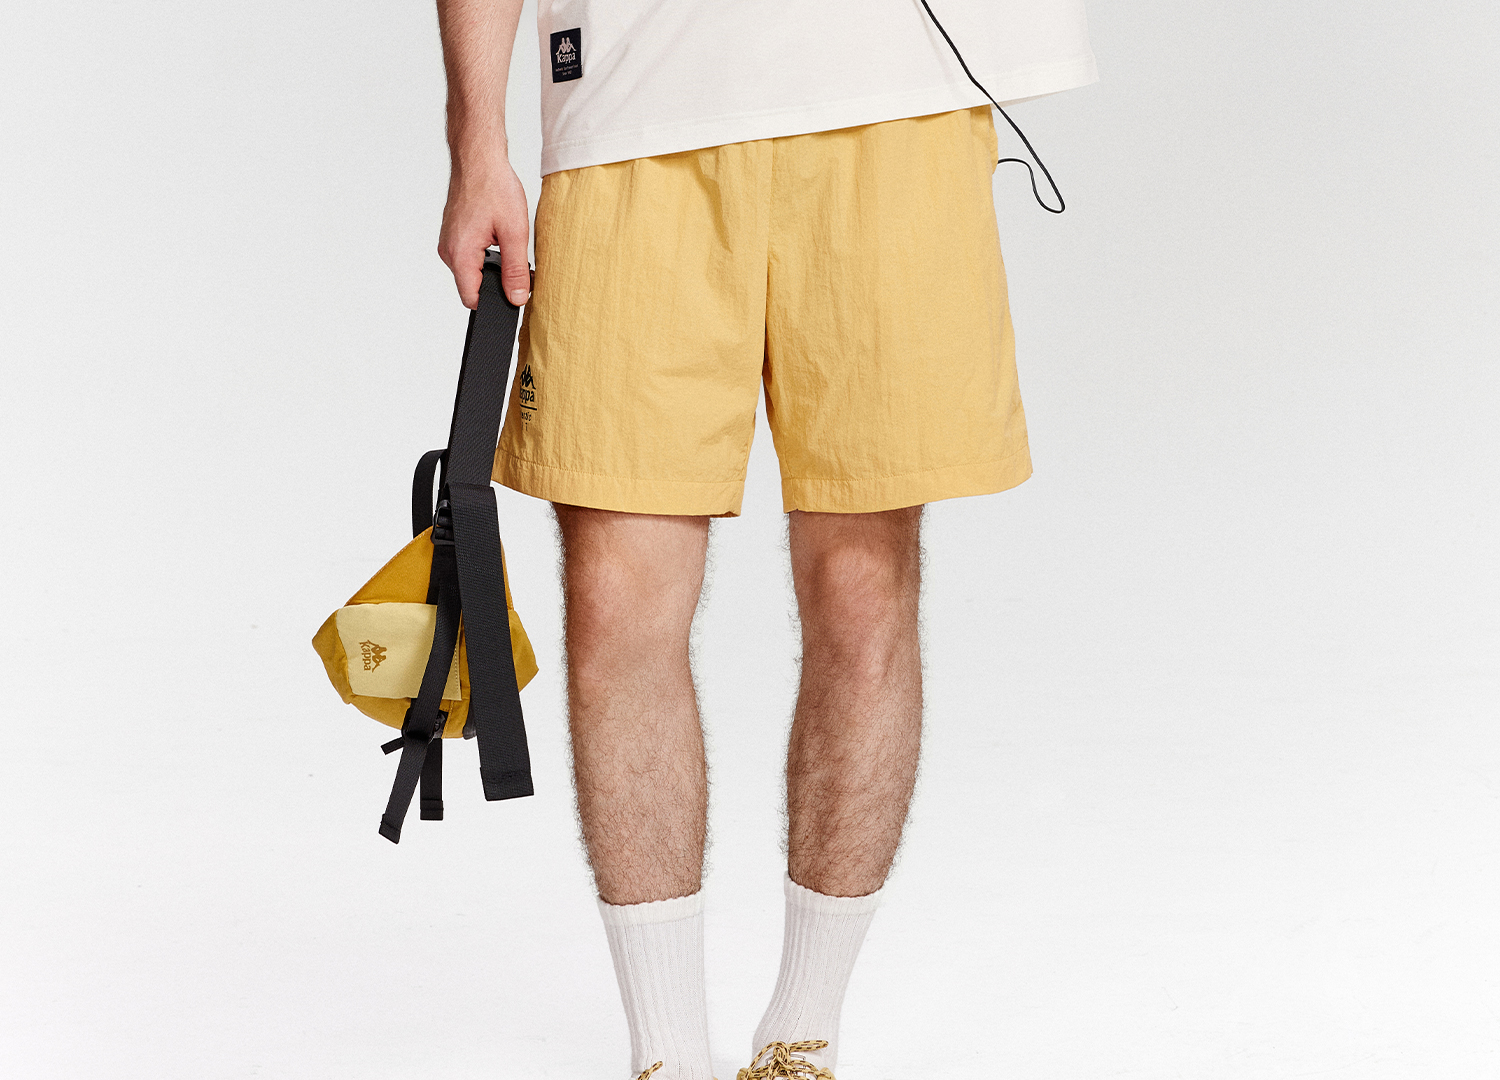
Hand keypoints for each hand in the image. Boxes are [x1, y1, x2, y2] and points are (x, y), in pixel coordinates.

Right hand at [437, 160, 530, 309]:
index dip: (494, 301)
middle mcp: (448, 252)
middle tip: (514, 258)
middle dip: (495, 281)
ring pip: (472, 271)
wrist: (478, 159)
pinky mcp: (452, 235)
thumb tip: (518, 298)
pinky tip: (494, 234)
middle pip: (473, 286)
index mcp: (460, 255)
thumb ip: (516, 271)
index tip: (512, 293)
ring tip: (503, 240)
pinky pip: (468, 256)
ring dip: (490, 264)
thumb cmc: (493, 187)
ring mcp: (448, 243)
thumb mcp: (515, 233)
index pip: (473, 299)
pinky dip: (484, 252)